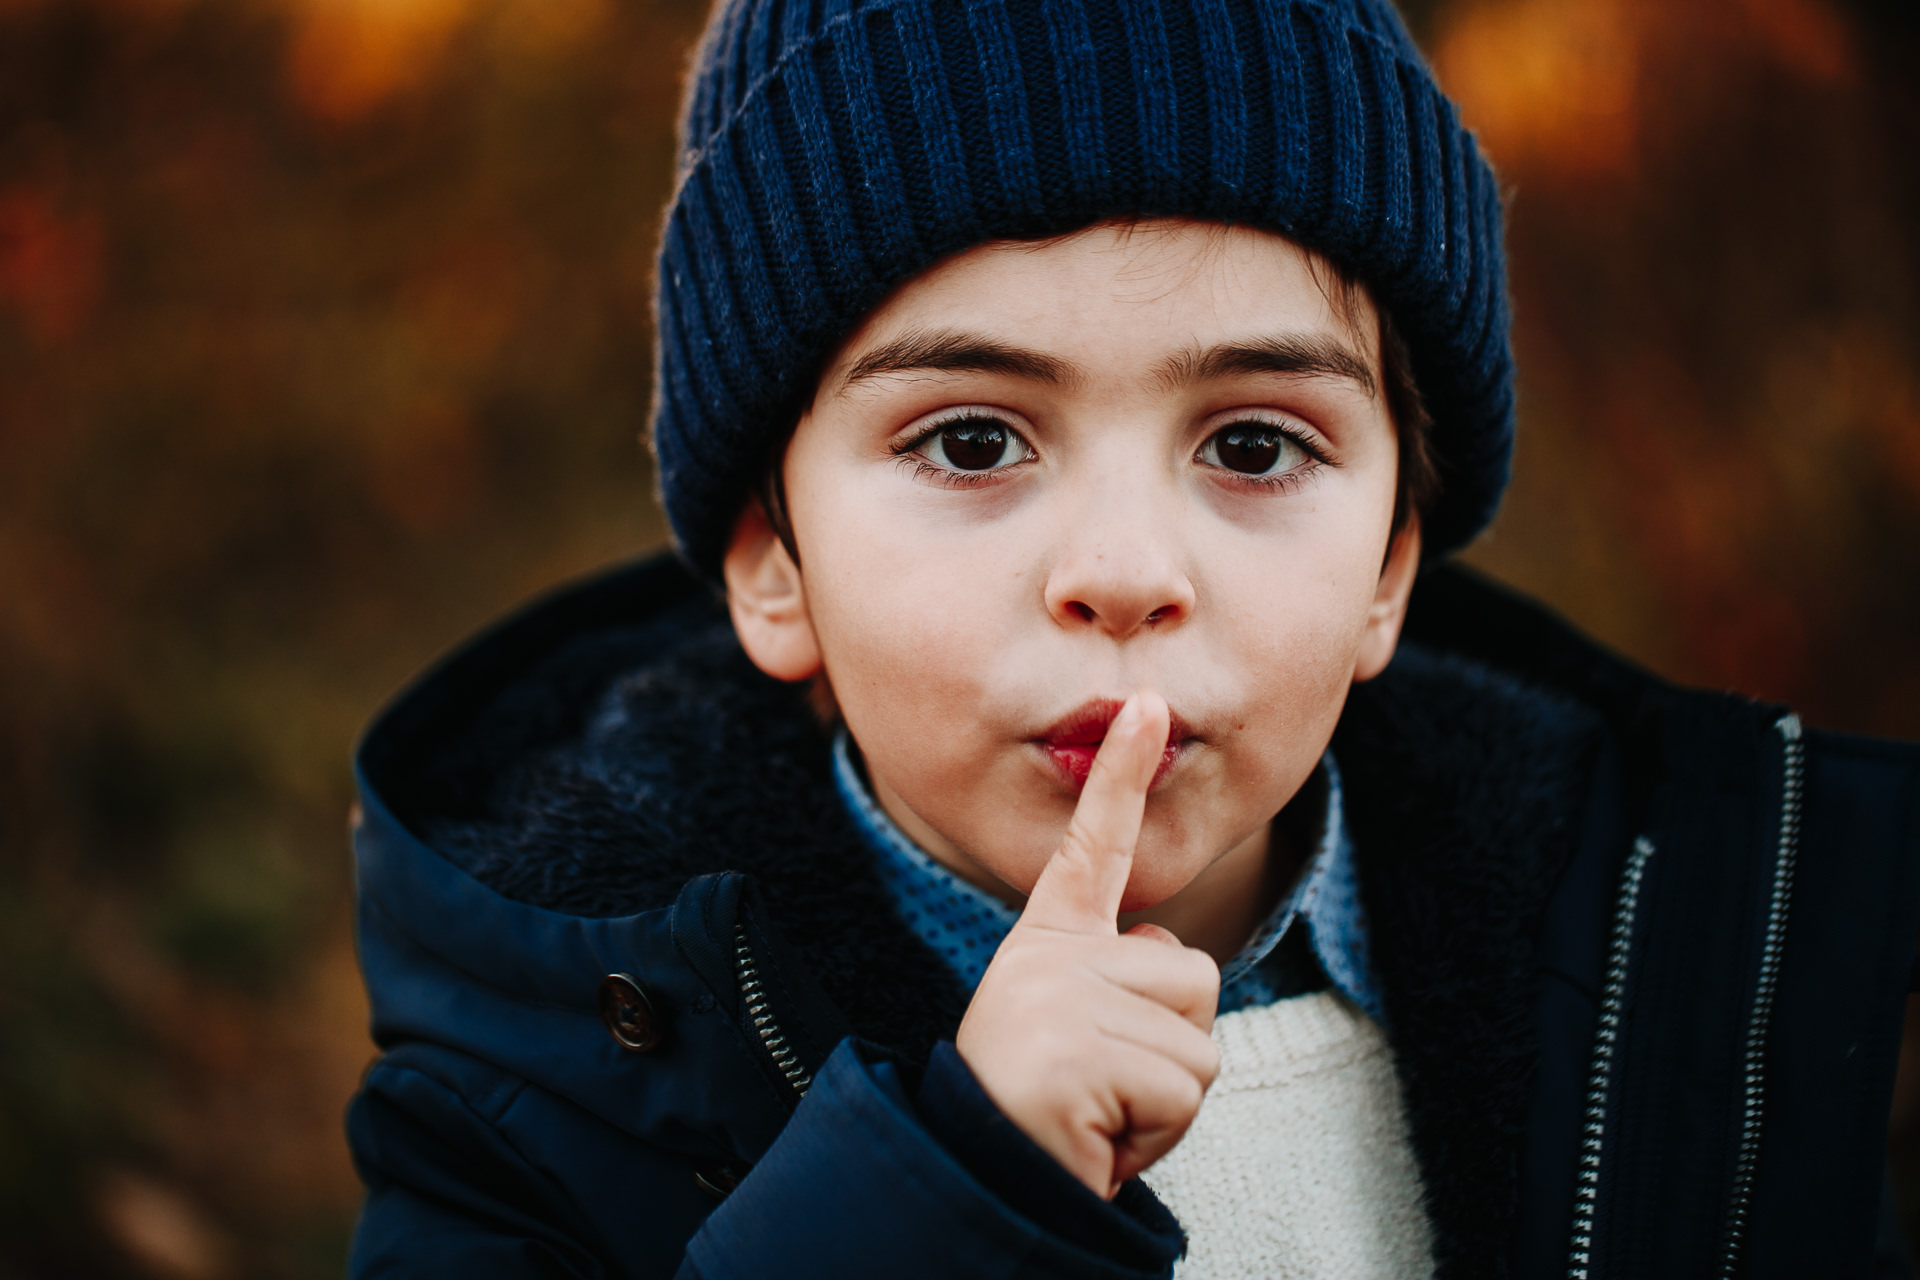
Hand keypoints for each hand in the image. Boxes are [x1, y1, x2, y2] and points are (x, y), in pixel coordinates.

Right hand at [955, 691, 1221, 1198]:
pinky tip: (1100, 1134)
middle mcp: (1052, 958)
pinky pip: (1184, 1089)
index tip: (1146, 703)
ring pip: (1199, 1038)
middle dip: (1173, 1046)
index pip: (1091, 847)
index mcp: (1047, 943)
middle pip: (1193, 975)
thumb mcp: (1073, 1026)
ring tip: (1099, 1111)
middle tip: (1103, 1086)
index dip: (1120, 773)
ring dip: (1167, 1096)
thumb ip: (1118, 978)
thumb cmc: (1044, 1111)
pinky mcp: (1083, 1052)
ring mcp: (1064, 1000)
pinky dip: (1159, 1132)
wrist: (985, 1179)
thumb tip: (1163, 951)